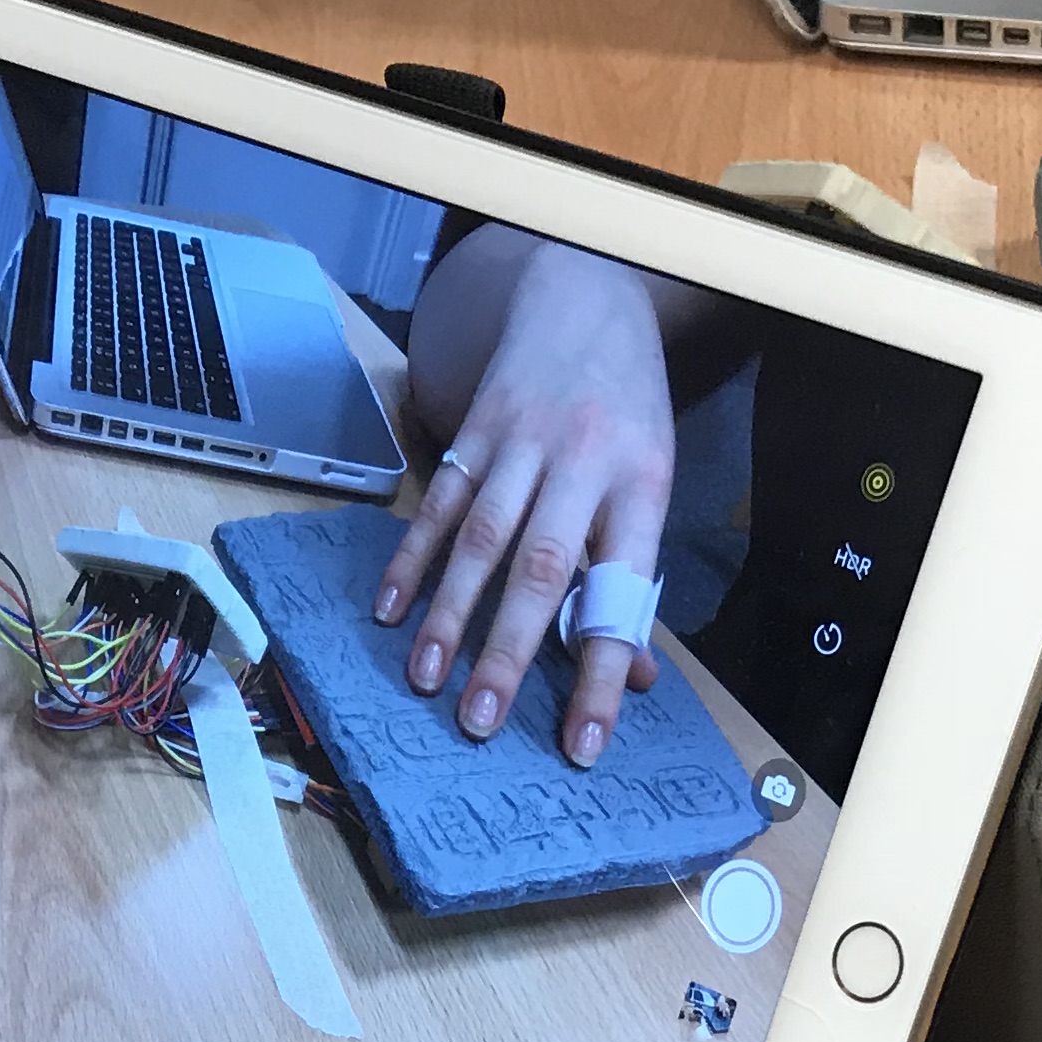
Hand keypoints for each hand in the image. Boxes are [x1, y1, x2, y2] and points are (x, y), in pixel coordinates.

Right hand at [374, 242, 675, 765]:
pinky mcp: (476, 430)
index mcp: (641, 487)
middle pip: (541, 569)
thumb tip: (633, 678)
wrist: (585, 297)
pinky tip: (390, 609)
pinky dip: (412, 559)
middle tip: (479, 722)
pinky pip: (439, 501)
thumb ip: (631, 575)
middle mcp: (582, 464)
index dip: (602, 674)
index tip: (581, 744)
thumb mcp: (650, 484)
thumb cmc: (625, 413)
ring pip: (480, 538)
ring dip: (449, 614)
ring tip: (426, 679)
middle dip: (507, 651)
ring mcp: (523, 443)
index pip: (621, 594)